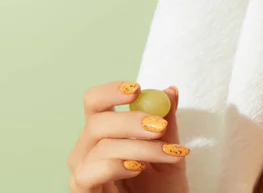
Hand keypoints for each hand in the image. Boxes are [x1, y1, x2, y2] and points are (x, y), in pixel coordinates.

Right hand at [68, 81, 189, 192]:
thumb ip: (168, 121)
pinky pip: (88, 174)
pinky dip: (115, 166)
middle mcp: (88, 150)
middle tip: (160, 127)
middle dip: (131, 121)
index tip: (137, 89)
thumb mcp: (171, 150)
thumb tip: (169, 91)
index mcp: (105, 132)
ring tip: (168, 154)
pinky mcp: (83, 192)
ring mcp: (83, 172)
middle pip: (96, 122)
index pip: (95, 102)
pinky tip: (137, 168)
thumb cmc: (163, 187)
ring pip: (101, 147)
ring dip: (139, 148)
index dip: (111, 91)